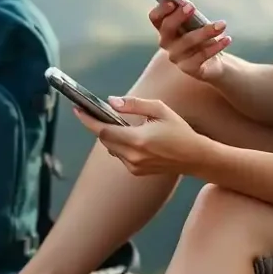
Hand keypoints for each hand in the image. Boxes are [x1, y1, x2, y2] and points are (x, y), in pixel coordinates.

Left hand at [71, 96, 212, 176]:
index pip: (104, 130)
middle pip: (104, 139)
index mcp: (138, 139)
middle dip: (101, 126)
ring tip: (125, 125)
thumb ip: (134, 104)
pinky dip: (121, 145)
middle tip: (103, 113)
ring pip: (111, 148)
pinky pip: (120, 156)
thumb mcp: (160, 109)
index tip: (78, 109)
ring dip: (112, 136)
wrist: (195, 157)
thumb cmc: (179, 130)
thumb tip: (111, 101)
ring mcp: (134, 166)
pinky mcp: (136, 172)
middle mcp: (133, 156)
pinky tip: (135, 138)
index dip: (88, 120)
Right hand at [149, 0, 231, 81]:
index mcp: (164, 28)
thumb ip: (180, 0)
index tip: (173, 0)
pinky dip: (215, 47)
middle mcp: (167, 43)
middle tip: (193, 6)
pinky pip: (201, 57)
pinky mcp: (190, 69)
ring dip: (205, 32)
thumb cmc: (199, 34)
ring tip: (222, 24)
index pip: (155, 18)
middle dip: (179, 17)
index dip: (161, 9)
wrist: (214, 61)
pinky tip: (227, 39)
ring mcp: (177, 58)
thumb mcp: (192, 17)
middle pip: (167, 29)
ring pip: (188, 43)